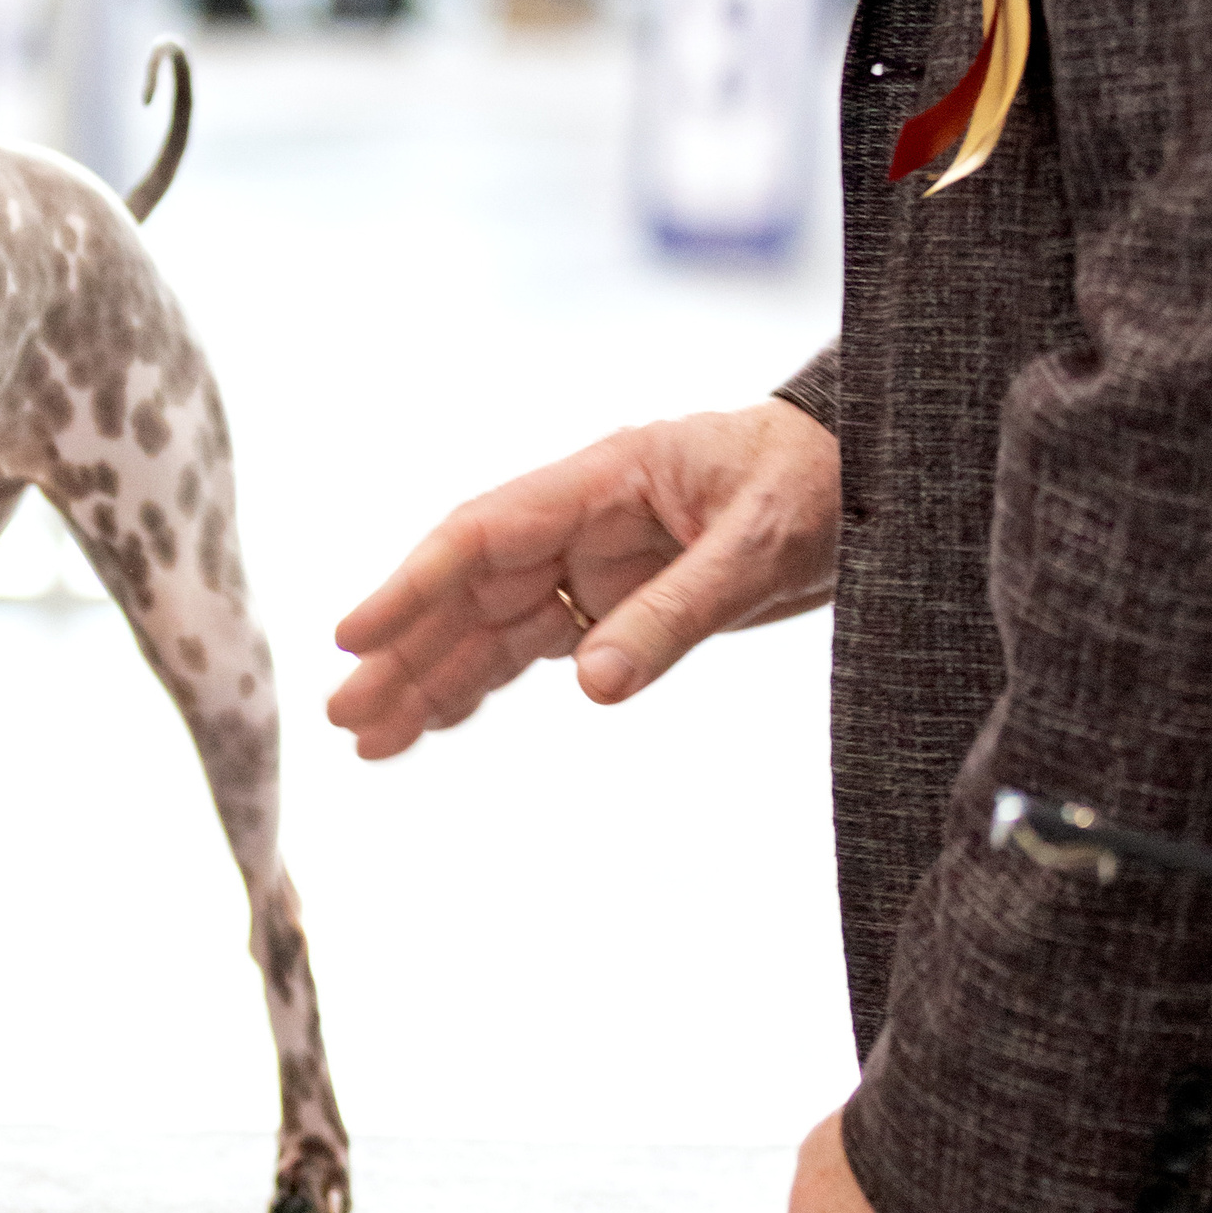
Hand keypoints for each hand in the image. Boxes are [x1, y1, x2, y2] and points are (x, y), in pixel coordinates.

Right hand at [326, 397, 838, 755]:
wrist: (869, 473)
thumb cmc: (817, 484)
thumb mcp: (756, 547)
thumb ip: (674, 614)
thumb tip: (591, 686)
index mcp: (600, 481)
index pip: (481, 533)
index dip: (412, 585)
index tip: (353, 635)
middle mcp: (579, 519)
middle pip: (469, 590)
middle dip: (403, 651)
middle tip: (342, 715)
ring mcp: (592, 560)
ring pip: (491, 626)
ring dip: (430, 678)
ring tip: (368, 739)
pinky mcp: (615, 598)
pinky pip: (533, 646)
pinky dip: (484, 684)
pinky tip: (437, 721)